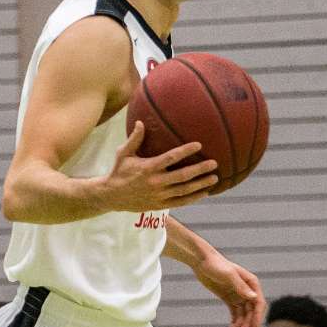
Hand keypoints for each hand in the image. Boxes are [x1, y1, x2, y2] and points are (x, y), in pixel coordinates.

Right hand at [104, 122, 218, 211]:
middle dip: (200, 170)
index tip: (199, 145)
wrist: (111, 196)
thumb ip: (134, 139)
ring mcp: (159, 195)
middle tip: (214, 163)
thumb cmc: (119, 171)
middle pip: (182, 176)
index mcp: (148, 168)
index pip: (170, 158)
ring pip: (184, 190)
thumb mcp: (123, 154)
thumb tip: (140, 121)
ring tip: (214, 178)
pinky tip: (205, 193)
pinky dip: (193, 198)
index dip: (186, 151)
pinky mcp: (160, 205)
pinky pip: (180, 202)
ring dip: (200, 184)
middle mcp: (155, 182)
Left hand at [194, 248, 265, 326]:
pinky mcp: (229, 298)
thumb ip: (240, 286)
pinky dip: (234, 322)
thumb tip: (253, 297)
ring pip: (243, 313)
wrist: (202, 261)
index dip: (258, 315)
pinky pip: (235, 313)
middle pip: (251, 310)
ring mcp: (238, 294)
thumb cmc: (216, 264)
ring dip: (241, 324)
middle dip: (248, 323)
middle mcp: (247, 289)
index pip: (258, 302)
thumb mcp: (228, 275)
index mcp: (251, 282)